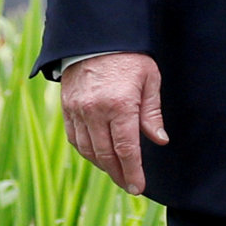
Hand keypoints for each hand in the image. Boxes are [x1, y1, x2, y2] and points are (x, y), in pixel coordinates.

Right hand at [60, 52, 168, 194]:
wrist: (97, 37)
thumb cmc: (130, 57)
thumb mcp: (150, 80)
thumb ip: (152, 113)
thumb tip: (159, 140)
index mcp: (120, 105)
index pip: (126, 149)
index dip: (132, 171)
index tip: (139, 187)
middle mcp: (95, 112)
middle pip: (106, 154)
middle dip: (119, 174)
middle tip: (130, 185)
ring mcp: (77, 111)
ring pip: (88, 150)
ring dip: (102, 165)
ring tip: (117, 173)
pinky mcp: (66, 109)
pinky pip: (74, 139)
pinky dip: (86, 152)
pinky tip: (98, 156)